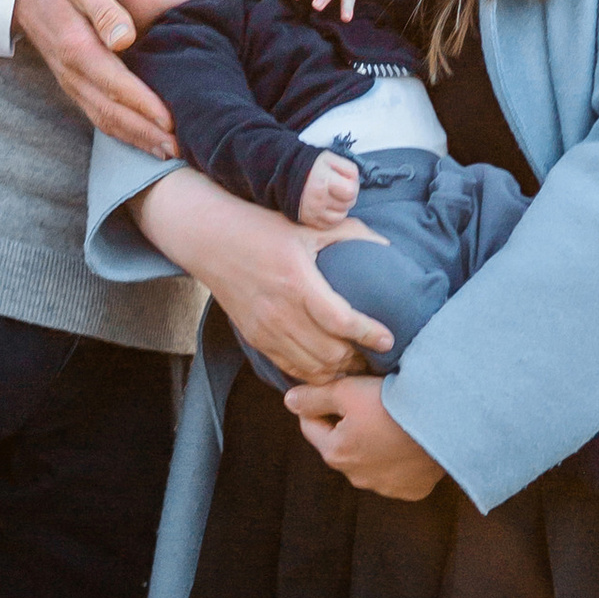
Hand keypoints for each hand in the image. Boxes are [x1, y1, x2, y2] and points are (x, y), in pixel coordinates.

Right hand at [14, 0, 179, 155]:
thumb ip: (104, 10)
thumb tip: (124, 39)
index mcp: (78, 49)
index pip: (116, 85)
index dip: (144, 106)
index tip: (171, 121)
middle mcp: (73, 73)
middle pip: (112, 112)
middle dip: (146, 133)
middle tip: (179, 148)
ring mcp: (71, 82)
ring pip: (105, 119)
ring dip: (136, 138)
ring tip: (167, 151)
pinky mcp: (74, 84)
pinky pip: (98, 115)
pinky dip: (121, 132)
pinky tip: (141, 139)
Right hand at [133, 168, 391, 383]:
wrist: (209, 240)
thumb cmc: (261, 227)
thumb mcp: (306, 224)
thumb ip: (349, 233)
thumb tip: (387, 245)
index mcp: (297, 281)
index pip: (341, 320)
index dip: (369, 334)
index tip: (389, 339)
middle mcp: (280, 311)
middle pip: (330, 354)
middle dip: (358, 359)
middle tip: (376, 354)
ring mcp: (265, 329)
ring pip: (311, 368)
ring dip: (337, 370)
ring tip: (356, 363)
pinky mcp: (254, 338)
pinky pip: (289, 368)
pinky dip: (312, 373)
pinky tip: (328, 366)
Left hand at [285, 374, 444, 499]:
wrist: (444, 424)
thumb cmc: (392, 404)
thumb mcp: (348, 391)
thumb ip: (314, 396)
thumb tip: (289, 401)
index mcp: (335, 453)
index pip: (311, 424)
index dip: (321, 402)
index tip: (338, 388)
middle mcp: (356, 477)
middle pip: (341, 443)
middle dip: (347, 424)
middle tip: (369, 400)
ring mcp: (385, 488)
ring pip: (368, 460)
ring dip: (373, 443)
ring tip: (392, 419)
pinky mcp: (411, 491)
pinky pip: (397, 473)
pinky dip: (399, 458)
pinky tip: (409, 439)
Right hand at [297, 150, 359, 231]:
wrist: (284, 174)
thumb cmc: (310, 165)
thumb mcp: (330, 158)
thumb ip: (348, 169)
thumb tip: (356, 184)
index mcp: (322, 181)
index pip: (351, 191)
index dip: (352, 185)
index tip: (345, 180)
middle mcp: (317, 199)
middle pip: (347, 204)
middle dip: (347, 196)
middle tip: (338, 188)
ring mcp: (312, 212)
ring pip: (340, 216)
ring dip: (341, 207)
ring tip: (332, 197)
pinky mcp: (308, 220)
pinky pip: (329, 224)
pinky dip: (332, 217)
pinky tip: (327, 206)